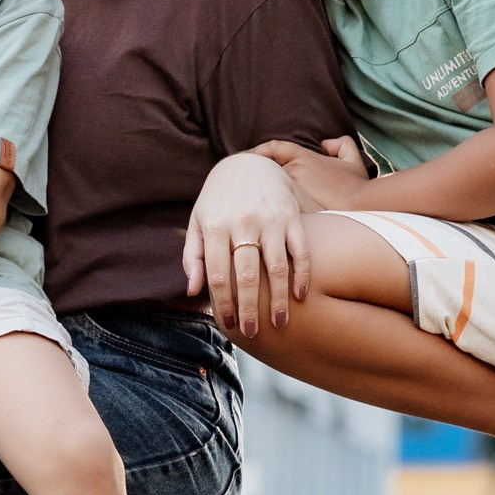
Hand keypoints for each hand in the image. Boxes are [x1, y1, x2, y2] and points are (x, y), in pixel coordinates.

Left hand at [183, 152, 310, 335]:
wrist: (247, 163)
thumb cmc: (218, 201)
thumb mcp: (197, 222)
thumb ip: (192, 256)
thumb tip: (192, 292)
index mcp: (215, 227)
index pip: (218, 275)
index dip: (224, 304)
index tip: (230, 326)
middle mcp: (242, 223)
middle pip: (247, 276)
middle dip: (250, 308)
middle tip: (253, 332)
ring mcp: (269, 219)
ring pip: (276, 267)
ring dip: (279, 299)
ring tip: (280, 322)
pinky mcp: (291, 216)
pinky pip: (300, 250)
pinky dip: (301, 275)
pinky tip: (300, 296)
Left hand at [251, 135, 371, 213]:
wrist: (363, 209)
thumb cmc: (358, 187)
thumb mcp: (353, 160)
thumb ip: (340, 144)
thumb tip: (324, 143)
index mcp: (303, 158)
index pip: (273, 148)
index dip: (257, 151)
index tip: (244, 158)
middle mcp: (293, 172)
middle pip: (263, 173)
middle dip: (249, 177)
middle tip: (233, 181)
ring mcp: (290, 193)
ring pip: (265, 193)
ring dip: (253, 197)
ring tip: (240, 204)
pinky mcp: (290, 213)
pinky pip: (270, 211)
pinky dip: (262, 214)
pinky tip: (256, 221)